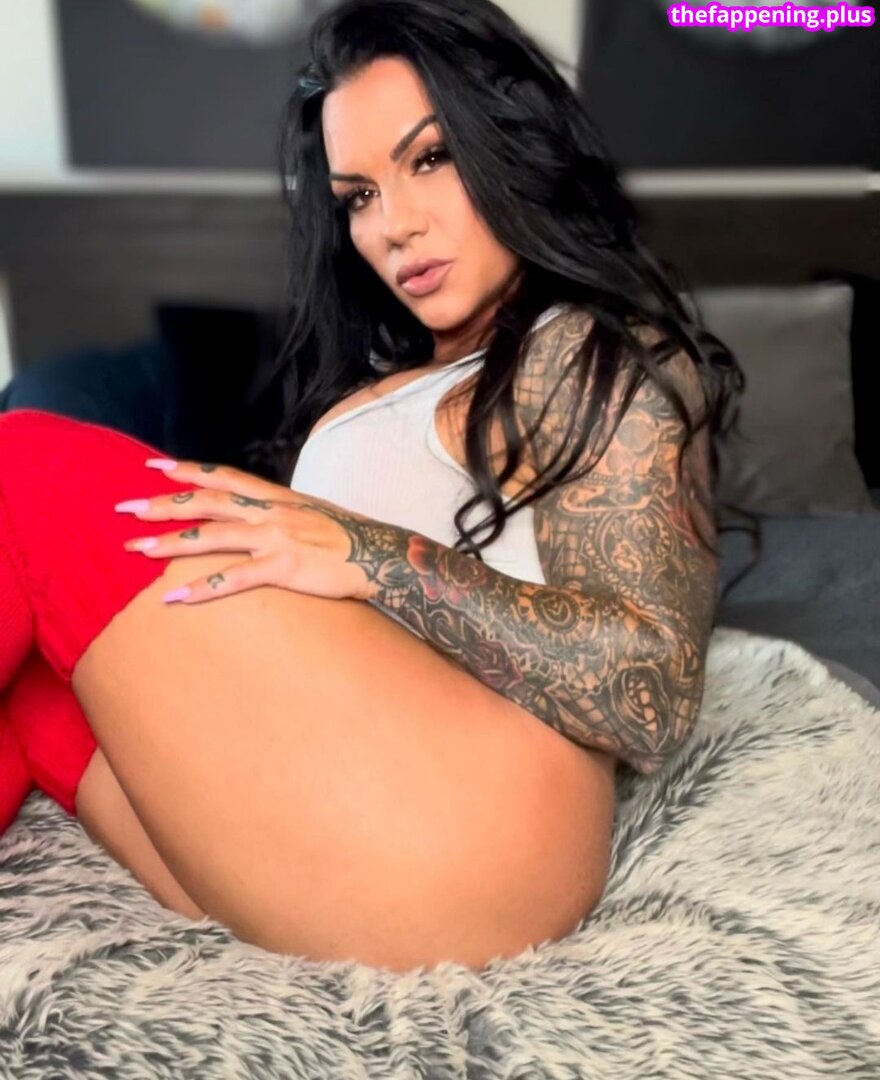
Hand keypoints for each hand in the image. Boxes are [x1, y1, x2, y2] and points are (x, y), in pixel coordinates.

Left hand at [115, 457, 379, 603]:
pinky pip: (236, 578)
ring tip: (137, 548)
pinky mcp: (285, 567)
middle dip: (163, 504)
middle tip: (126, 508)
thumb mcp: (312, 514)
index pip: (224, 477)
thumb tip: (255, 516)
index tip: (154, 467)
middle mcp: (271, 511)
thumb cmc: (348, 538)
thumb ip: (280, 513)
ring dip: (171, 542)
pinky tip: (175, 598)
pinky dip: (203, 588)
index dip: (188, 471)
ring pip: (213, 536)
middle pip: (207, 502)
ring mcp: (277, 538)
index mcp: (277, 497)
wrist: (381, 555)